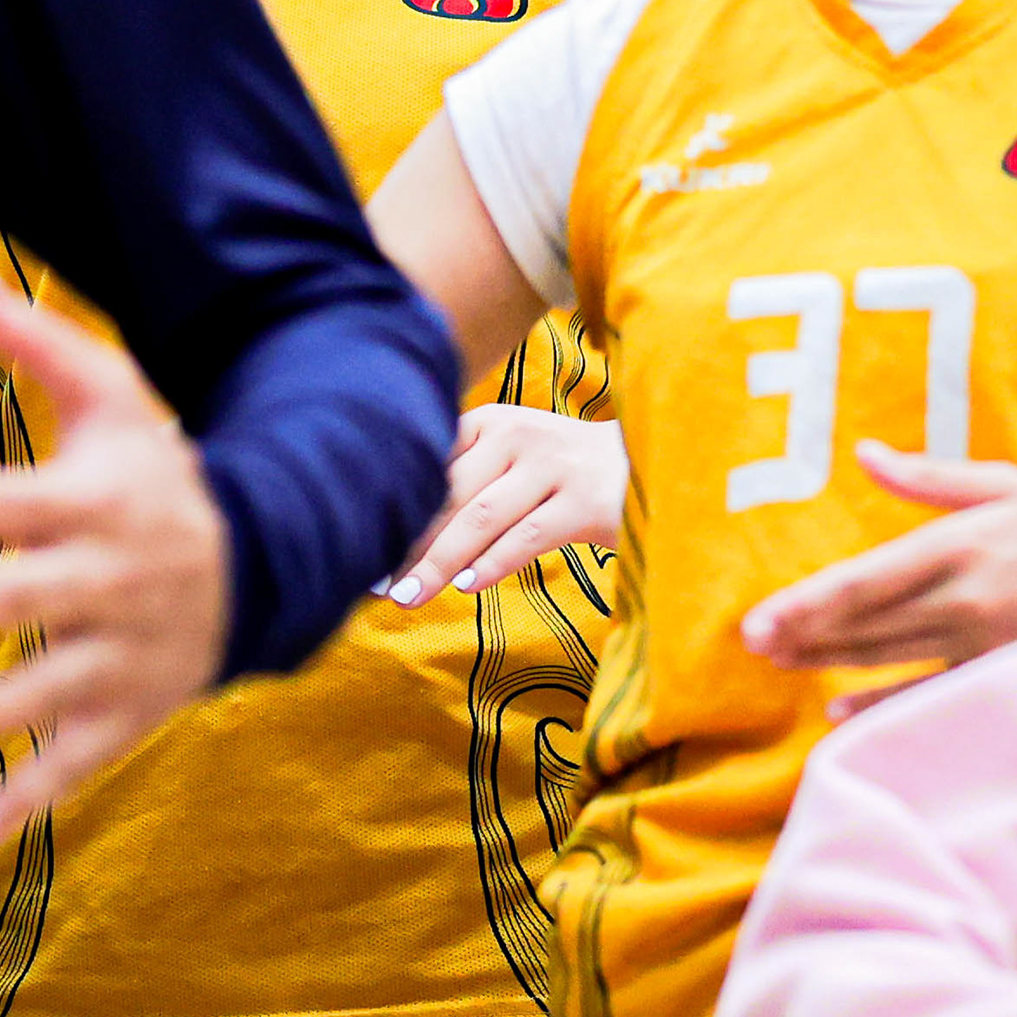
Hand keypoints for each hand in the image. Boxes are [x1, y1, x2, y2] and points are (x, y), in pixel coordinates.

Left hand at [0, 270, 229, 851]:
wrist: (267, 554)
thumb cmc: (159, 471)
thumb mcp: (112, 393)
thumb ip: (32, 339)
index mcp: (86, 499)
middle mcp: (103, 577)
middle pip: (6, 596)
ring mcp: (121, 651)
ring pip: (43, 690)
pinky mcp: (132, 711)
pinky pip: (78, 763)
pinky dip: (28, 802)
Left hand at [385, 404, 625, 607]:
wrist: (654, 457)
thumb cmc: (566, 469)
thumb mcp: (514, 460)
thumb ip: (468, 484)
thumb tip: (405, 542)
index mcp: (491, 421)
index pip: (431, 465)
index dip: (393, 506)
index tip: (362, 546)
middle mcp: (517, 434)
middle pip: (448, 495)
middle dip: (407, 542)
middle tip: (372, 582)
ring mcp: (552, 466)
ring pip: (480, 519)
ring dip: (437, 562)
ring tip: (406, 596)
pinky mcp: (583, 502)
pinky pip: (527, 537)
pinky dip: (492, 563)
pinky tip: (465, 587)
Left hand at [740, 441, 1016, 720]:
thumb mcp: (1001, 487)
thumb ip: (927, 477)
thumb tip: (863, 453)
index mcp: (955, 548)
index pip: (863, 583)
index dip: (805, 605)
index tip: (759, 619)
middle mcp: (961, 602)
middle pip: (864, 625)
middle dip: (802, 634)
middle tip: (750, 643)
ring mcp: (978, 647)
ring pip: (886, 657)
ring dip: (827, 661)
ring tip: (777, 661)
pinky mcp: (996, 677)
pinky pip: (926, 696)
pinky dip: (881, 706)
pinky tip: (837, 712)